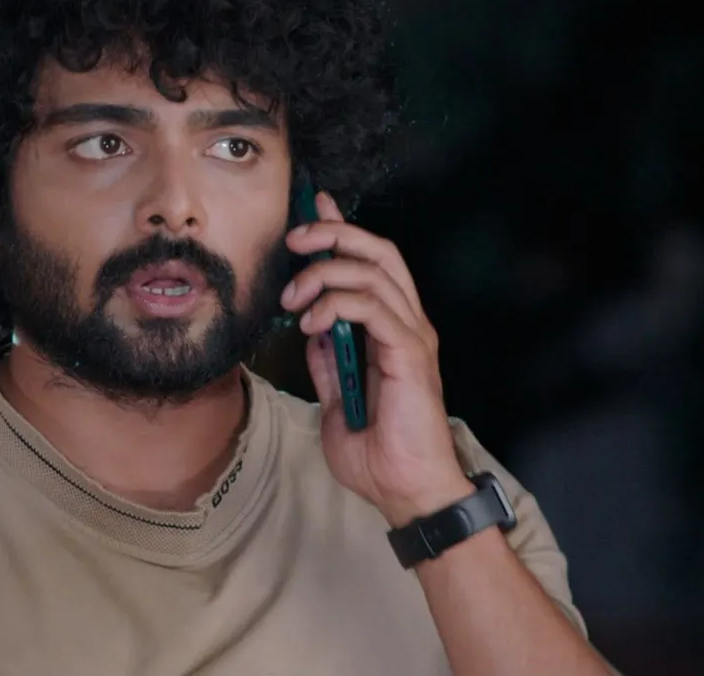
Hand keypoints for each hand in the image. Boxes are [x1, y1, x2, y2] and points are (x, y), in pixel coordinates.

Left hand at [280, 191, 474, 525]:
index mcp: (393, 332)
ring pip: (372, 272)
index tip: (311, 211)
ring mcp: (412, 337)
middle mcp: (407, 325)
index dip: (342, 231)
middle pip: (378, 252)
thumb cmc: (379, 455)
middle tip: (295, 239)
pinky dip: (336, 305)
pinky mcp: (410, 354)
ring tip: (292, 300)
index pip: (372, 264)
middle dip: (334, 234)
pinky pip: (373, 308)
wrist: (406, 492)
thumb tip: (310, 330)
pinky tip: (310, 322)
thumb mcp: (334, 403)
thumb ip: (327, 364)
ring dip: (323, 274)